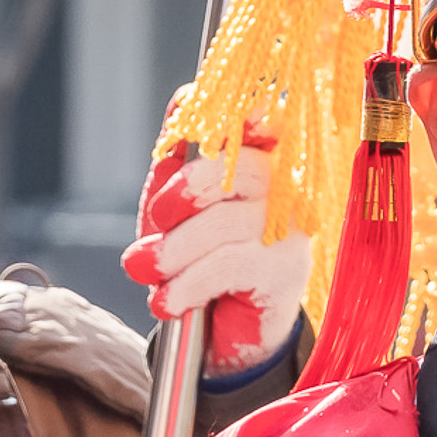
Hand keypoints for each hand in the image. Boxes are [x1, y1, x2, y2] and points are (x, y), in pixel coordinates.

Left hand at [123, 126, 308, 376]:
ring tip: (146, 270)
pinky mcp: (286, 271)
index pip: (259, 122)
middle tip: (155, 221)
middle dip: (182, 193)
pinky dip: (187, 284)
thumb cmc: (200, 258)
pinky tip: (168, 301)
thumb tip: (181, 102)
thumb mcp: (175, 211)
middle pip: (235, 168)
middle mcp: (284, 187)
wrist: (223, 333)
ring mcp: (290, 229)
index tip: (204, 119)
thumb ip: (172, 162)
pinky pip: (228, 265)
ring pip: (223, 223)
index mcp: (260, 159)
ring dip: (172, 252)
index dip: (238, 114)